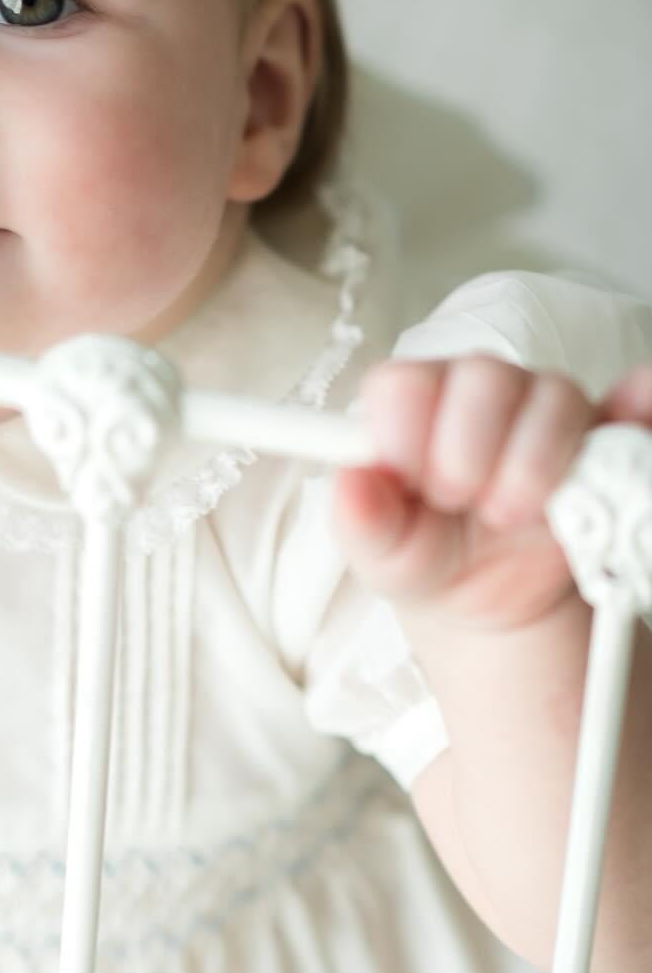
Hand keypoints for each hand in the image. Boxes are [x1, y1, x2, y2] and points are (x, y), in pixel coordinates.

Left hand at [331, 356, 651, 633]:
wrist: (486, 596)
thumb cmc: (424, 555)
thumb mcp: (382, 556)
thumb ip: (360, 523)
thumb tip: (350, 485)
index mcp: (412, 406)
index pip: (405, 380)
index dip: (407, 429)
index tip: (410, 479)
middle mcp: (476, 394)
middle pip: (483, 376)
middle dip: (468, 448)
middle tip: (458, 502)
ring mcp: (542, 410)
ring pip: (552, 395)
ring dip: (532, 462)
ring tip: (508, 515)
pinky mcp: (596, 439)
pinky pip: (628, 409)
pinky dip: (636, 413)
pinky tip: (626, 426)